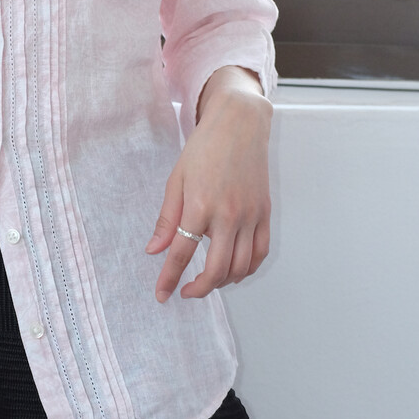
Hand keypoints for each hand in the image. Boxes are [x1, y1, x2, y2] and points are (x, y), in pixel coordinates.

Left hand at [145, 77, 271, 301]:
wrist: (239, 123)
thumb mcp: (176, 181)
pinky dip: (248, 269)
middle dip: (200, 289)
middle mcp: (228, 215)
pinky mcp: (264, 213)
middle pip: (216, 270)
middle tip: (186, 292)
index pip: (181, 254)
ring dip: (223, 282)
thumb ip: (167, 219)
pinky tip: (234, 271)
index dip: (169, 279)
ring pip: (240, 266)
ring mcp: (250, 215)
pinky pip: (260, 252)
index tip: (162, 295)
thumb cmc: (204, 148)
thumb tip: (154, 250)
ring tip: (208, 281)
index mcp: (200, 205)